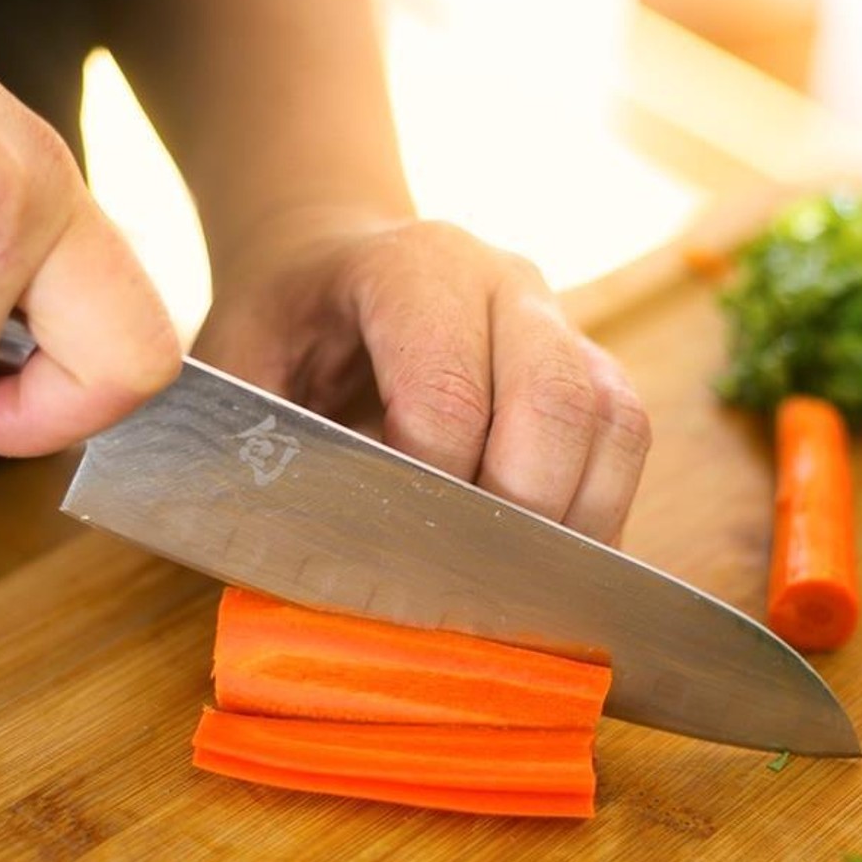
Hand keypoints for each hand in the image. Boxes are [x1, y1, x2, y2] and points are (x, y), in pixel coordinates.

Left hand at [191, 210, 650, 545]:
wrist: (328, 269)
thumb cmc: (281, 331)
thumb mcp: (235, 374)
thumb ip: (254, 448)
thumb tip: (282, 558)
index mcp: (411, 267)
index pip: (449, 389)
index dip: (428, 488)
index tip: (393, 555)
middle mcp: (504, 283)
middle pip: (555, 402)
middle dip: (516, 515)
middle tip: (465, 589)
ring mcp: (558, 322)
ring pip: (612, 423)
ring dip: (572, 523)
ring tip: (516, 593)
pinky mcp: (589, 368)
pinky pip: (625, 444)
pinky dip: (597, 516)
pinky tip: (546, 572)